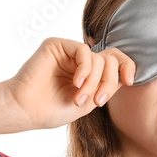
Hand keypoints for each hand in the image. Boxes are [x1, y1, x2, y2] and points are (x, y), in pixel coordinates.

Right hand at [5, 37, 135, 129]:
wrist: (27, 110)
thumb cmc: (52, 110)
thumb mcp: (89, 102)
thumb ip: (107, 87)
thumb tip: (127, 75)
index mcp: (90, 72)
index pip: (116, 61)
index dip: (128, 67)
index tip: (130, 81)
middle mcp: (80, 60)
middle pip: (111, 59)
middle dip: (109, 82)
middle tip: (98, 100)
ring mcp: (69, 52)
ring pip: (98, 58)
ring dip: (93, 82)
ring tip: (78, 99)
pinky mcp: (57, 45)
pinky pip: (83, 51)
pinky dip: (84, 70)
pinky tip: (76, 83)